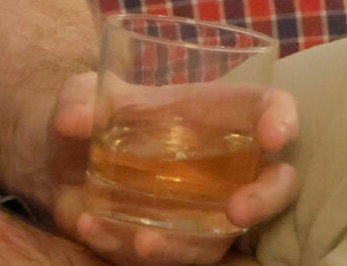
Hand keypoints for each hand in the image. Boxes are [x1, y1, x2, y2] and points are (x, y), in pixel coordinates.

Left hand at [44, 73, 298, 263]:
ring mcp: (202, 209)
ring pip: (219, 238)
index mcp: (213, 112)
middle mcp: (221, 163)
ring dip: (185, 246)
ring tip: (143, 243)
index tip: (275, 135)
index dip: (281, 119)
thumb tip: (74, 120)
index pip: (264, 107)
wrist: (65, 162)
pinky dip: (127, 248)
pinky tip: (92, 228)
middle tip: (237, 212)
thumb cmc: (93, 114)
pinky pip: (167, 256)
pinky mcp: (173, 241)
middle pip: (275, 183)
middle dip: (265, 200)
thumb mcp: (80, 96)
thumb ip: (78, 101)